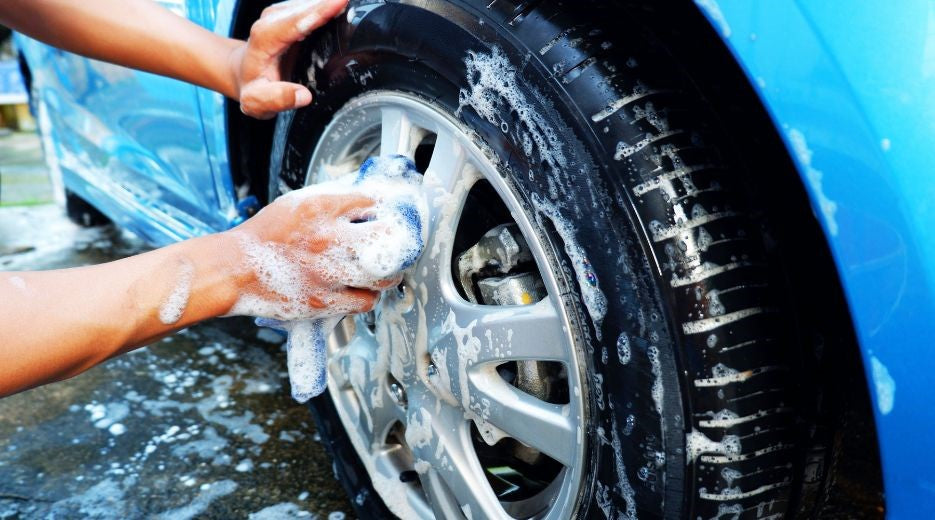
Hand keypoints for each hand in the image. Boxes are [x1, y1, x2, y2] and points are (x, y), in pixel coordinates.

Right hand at [226, 191, 401, 320]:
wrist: (236, 269)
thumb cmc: (266, 236)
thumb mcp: (297, 203)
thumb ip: (333, 199)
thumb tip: (368, 198)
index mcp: (320, 209)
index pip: (372, 202)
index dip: (385, 209)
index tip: (389, 214)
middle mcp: (326, 240)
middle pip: (388, 240)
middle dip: (398, 241)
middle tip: (398, 243)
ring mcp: (326, 274)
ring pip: (383, 276)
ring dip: (389, 272)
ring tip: (383, 267)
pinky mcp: (323, 302)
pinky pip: (366, 302)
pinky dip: (369, 294)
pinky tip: (363, 287)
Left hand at [229, 0, 347, 118]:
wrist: (243, 70)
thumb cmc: (252, 86)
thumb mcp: (256, 102)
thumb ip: (276, 99)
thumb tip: (303, 95)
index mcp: (266, 37)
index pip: (297, 21)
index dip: (320, 11)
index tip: (341, 2)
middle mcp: (273, 18)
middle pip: (309, 6)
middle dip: (334, 5)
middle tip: (359, 11)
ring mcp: (282, 11)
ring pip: (313, 2)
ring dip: (334, 6)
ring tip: (355, 13)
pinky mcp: (292, 10)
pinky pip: (314, 5)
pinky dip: (330, 8)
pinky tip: (344, 14)